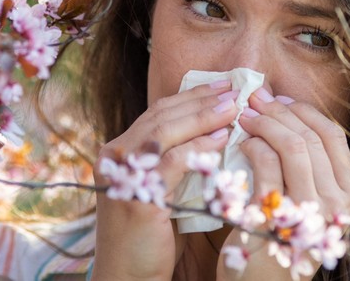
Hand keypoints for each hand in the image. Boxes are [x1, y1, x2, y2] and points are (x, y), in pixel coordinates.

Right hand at [91, 81, 238, 280]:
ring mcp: (122, 174)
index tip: (222, 87)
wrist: (129, 276)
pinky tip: (221, 140)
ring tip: (233, 108)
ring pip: (165, 132)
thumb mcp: (163, 188)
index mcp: (120, 151)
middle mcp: (115, 157)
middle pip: (162, 116)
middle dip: (200, 100)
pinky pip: (172, 161)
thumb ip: (177, 160)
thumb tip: (216, 132)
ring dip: (203, 117)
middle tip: (233, 90)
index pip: (158, 113)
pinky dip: (198, 147)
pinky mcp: (136, 195)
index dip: (191, 96)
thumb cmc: (152, 236)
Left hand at [217, 90, 349, 280]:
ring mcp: (309, 212)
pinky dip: (253, 146)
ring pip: (293, 146)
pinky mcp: (277, 217)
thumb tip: (287, 116)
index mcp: (348, 197)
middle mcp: (336, 205)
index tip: (281, 99)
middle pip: (312, 138)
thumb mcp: (306, 204)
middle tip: (255, 98)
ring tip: (245, 115)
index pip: (333, 138)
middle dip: (280, 111)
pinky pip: (267, 164)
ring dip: (266, 123)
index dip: (306, 112)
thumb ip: (307, 169)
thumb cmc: (280, 242)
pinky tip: (242, 143)